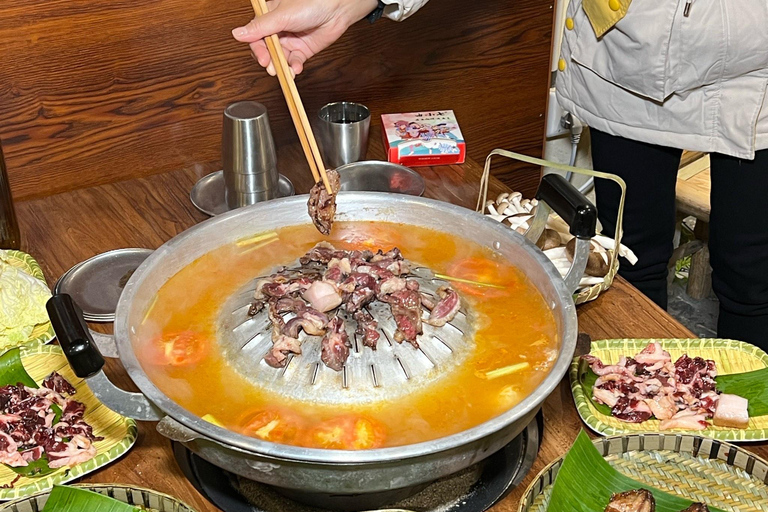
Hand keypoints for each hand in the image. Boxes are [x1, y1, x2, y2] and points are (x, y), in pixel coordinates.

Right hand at [232, 0, 378, 75]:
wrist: (337, 8)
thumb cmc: (311, 3)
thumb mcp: (281, 16)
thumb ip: (260, 27)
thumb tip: (238, 34)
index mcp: (269, 18)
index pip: (256, 37)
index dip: (258, 50)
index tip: (262, 59)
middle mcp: (278, 30)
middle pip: (267, 51)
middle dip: (269, 61)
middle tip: (272, 68)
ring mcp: (290, 40)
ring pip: (280, 59)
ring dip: (281, 67)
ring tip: (285, 72)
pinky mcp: (303, 50)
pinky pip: (294, 62)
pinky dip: (294, 67)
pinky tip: (295, 69)